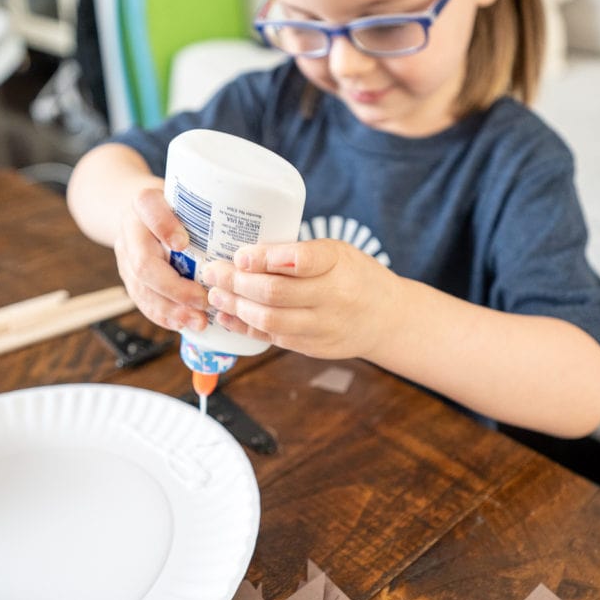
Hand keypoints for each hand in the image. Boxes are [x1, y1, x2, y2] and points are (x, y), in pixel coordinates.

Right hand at [113, 186, 208, 332]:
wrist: (140, 213)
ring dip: (171, 309)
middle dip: (175, 288)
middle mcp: (130, 231)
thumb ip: (208, 208)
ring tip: (198, 321)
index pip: (148, 207)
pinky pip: (142, 301)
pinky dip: (164, 316)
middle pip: (144, 263)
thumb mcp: (190, 197)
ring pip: (142, 288)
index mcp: (144, 203)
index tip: (183, 243)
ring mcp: (125, 258)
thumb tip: (248, 228)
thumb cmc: (176, 206)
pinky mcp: (130, 279)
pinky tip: (184, 323)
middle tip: (204, 300)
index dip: (164, 226)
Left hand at [201, 238, 396, 359]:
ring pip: (270, 320)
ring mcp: (324, 326)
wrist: (386, 317)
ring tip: (215, 294)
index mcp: (338, 263)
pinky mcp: (313, 347)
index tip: (241, 255)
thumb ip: (296, 253)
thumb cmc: (353, 275)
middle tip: (212, 272)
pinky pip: (273, 338)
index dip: (265, 258)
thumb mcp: (336, 252)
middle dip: (236, 282)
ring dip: (235, 306)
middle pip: (275, 293)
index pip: (301, 260)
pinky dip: (245, 328)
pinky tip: (226, 316)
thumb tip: (241, 255)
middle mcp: (334, 296)